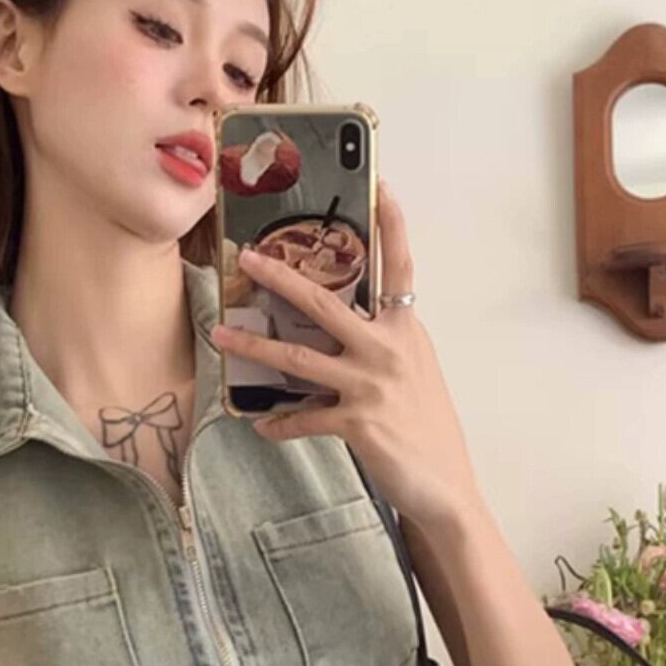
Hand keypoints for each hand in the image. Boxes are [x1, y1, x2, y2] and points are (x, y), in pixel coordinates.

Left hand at [209, 180, 480, 531]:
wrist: (445, 485)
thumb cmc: (427, 425)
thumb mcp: (414, 369)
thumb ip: (385, 339)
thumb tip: (346, 322)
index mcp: (407, 327)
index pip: (399, 264)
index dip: (391, 222)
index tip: (380, 181)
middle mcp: (389, 348)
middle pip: (325, 302)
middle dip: (281, 277)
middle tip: (248, 257)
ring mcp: (371, 385)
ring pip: (299, 358)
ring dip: (254, 348)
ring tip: (220, 338)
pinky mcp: (357, 423)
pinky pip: (304, 418)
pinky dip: (280, 424)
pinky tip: (261, 426)